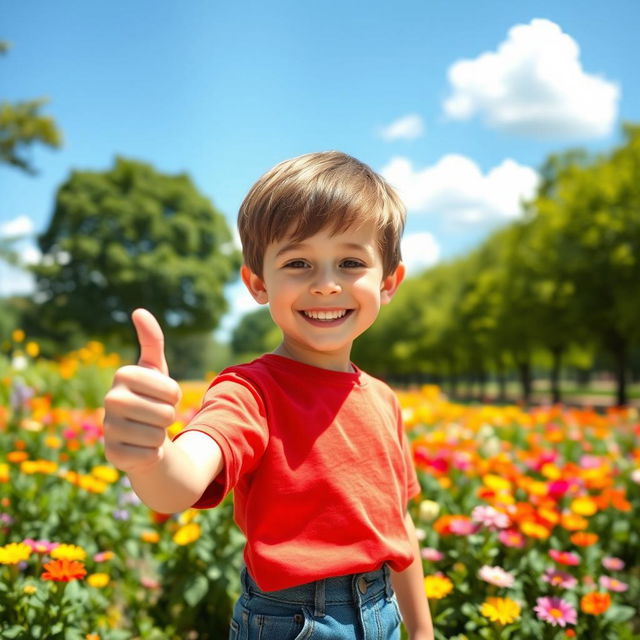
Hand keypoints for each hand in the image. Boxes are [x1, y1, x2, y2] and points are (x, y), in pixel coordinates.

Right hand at [103, 308, 181, 473]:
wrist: (139, 434)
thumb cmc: (150, 397)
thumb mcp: (155, 368)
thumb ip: (151, 340)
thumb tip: (139, 311)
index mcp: (123, 375)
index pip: (172, 390)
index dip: (174, 396)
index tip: (160, 395)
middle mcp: (110, 399)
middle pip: (165, 414)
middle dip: (168, 416)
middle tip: (155, 415)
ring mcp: (108, 428)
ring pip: (158, 435)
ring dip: (160, 435)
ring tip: (148, 430)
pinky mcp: (112, 454)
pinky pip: (149, 455)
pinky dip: (152, 453)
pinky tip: (140, 447)